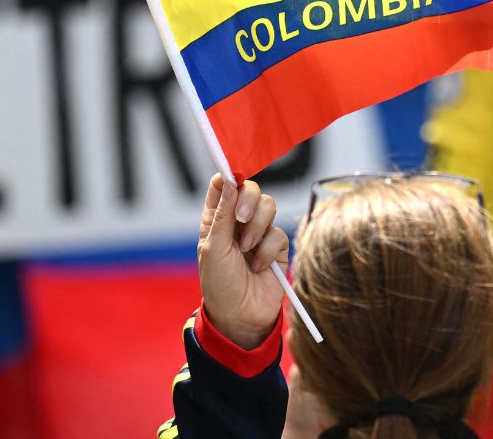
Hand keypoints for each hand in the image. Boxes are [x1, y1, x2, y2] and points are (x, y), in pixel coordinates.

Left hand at [198, 173, 287, 350]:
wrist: (240, 316)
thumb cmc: (219, 284)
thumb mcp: (214, 248)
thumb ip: (222, 214)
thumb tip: (229, 181)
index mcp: (216, 218)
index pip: (222, 184)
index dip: (229, 176)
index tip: (234, 178)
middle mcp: (237, 221)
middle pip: (250, 188)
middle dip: (248, 201)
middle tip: (240, 220)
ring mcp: (259, 232)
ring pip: (269, 206)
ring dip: (257, 228)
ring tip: (247, 251)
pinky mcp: (276, 247)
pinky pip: (278, 233)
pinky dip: (267, 250)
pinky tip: (258, 267)